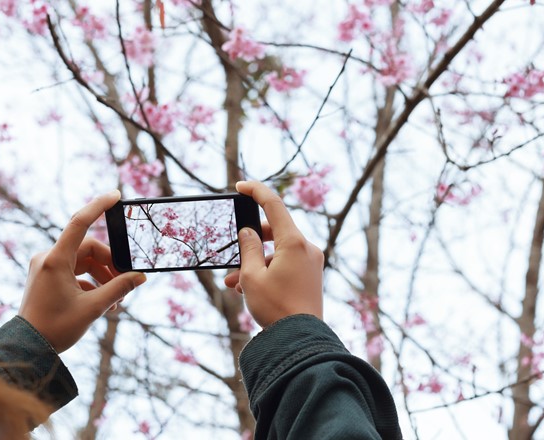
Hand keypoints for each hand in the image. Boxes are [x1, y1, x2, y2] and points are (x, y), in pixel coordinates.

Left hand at [18, 190, 146, 352]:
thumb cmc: (56, 328)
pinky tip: (104, 302)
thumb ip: (119, 288)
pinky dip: (91, 283)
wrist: (28, 347)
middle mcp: (48, 258)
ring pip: (84, 262)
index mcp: (55, 260)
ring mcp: (46, 267)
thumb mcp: (93, 308)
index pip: (80, 223)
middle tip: (127, 283)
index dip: (98, 206)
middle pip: (89, 250)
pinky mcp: (47, 277)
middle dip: (110, 265)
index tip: (116, 195)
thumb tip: (140, 277)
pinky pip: (75, 272)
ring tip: (117, 300)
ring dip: (103, 277)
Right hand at [224, 181, 322, 327]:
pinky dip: (268, 271)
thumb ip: (248, 248)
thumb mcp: (252, 276)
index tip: (241, 186)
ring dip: (255, 263)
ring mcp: (311, 262)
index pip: (274, 205)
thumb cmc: (275, 307)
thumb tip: (249, 232)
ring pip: (277, 252)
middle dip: (250, 242)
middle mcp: (306, 247)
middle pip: (274, 231)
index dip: (256, 191)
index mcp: (293, 242)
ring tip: (234, 283)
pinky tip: (248, 289)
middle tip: (232, 253)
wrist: (299, 340)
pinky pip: (286, 264)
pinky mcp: (311, 275)